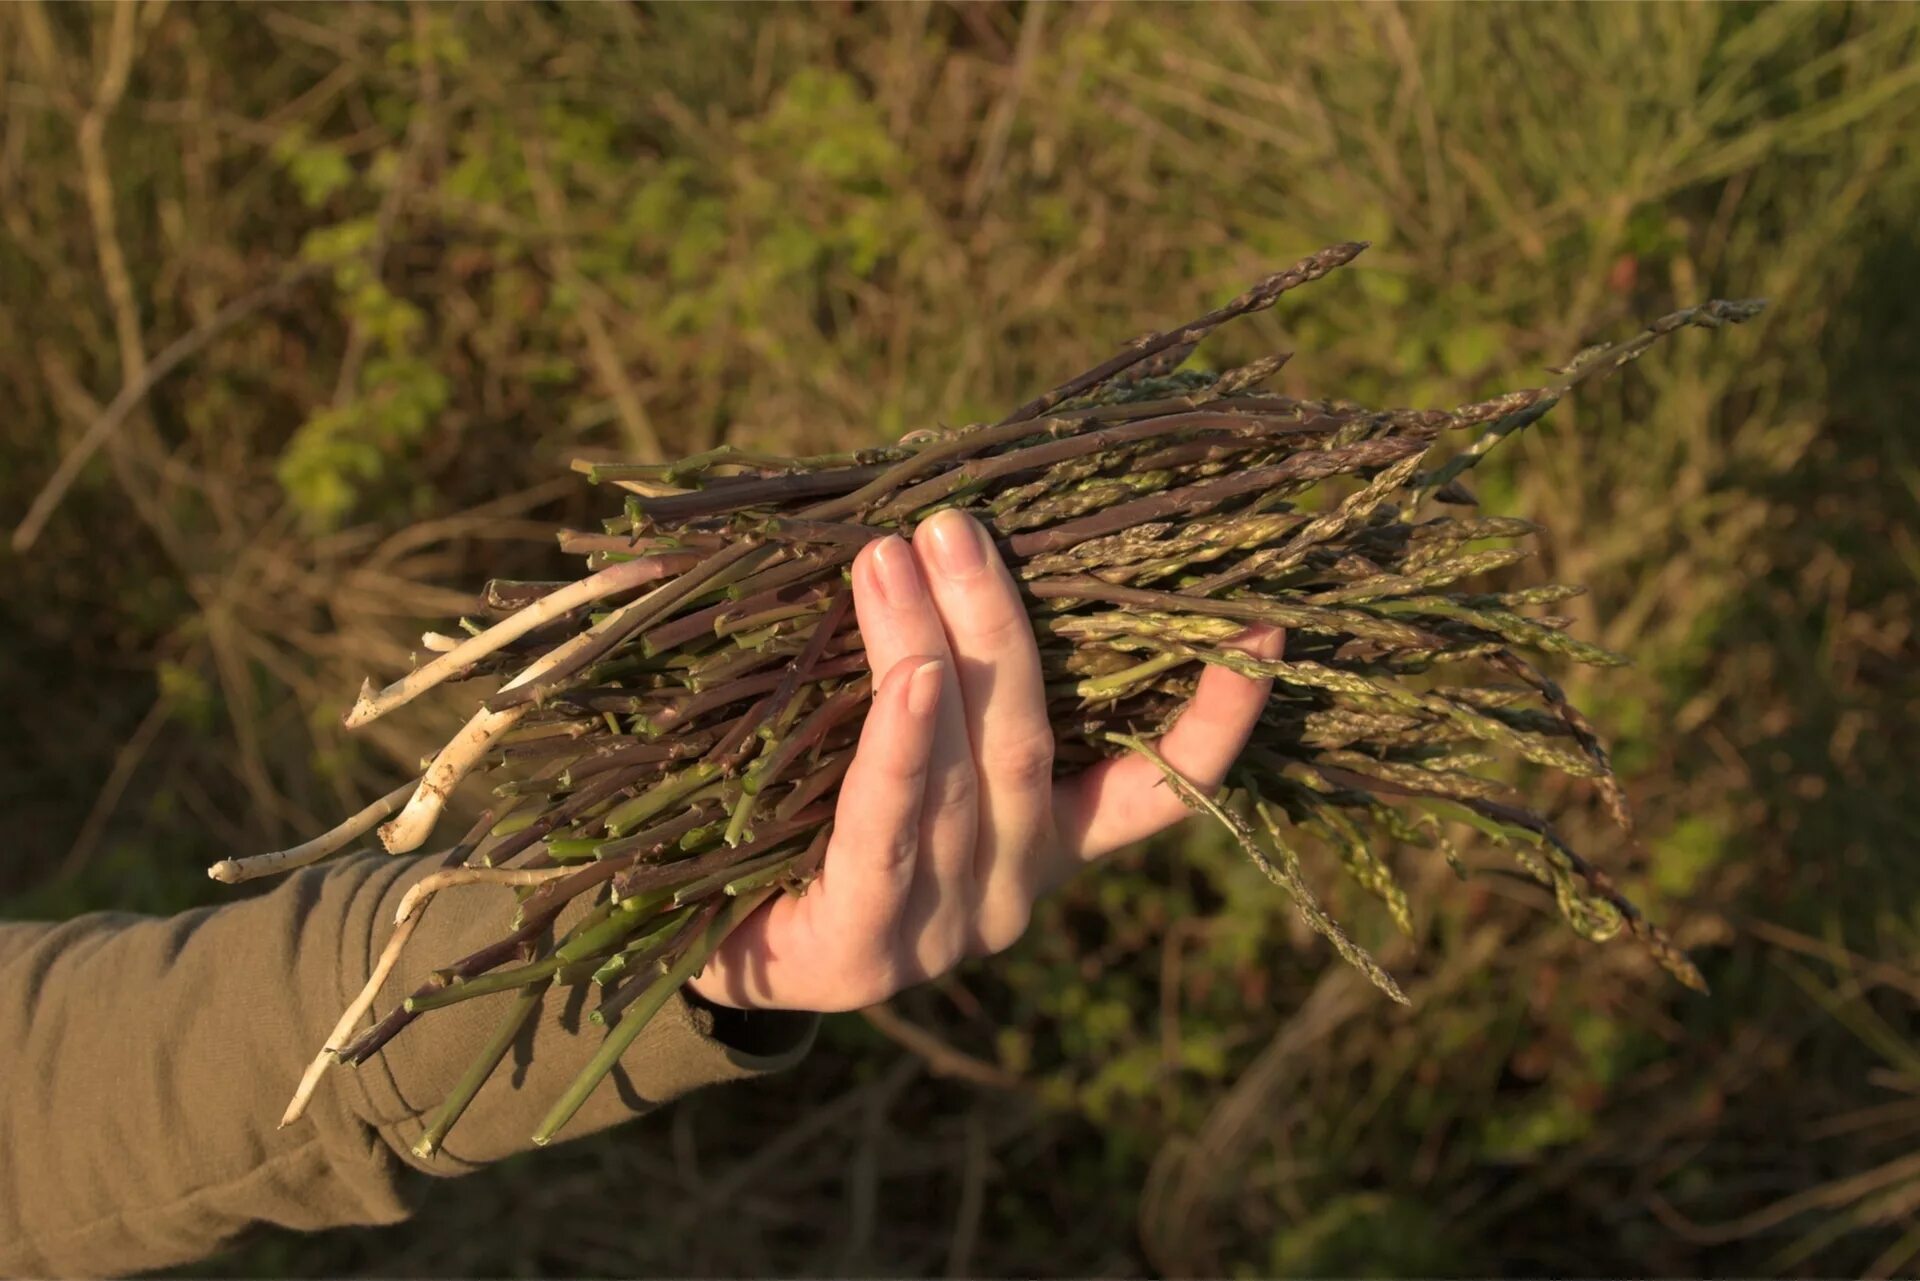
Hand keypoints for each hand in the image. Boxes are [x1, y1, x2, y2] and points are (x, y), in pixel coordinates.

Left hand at [688, 509, 1281, 1011]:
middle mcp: (1009, 889)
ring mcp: (942, 930)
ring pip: (960, 774)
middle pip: (1029, 745)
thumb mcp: (879, 739)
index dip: (1215, 721)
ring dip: (932, 651)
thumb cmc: (795, 817)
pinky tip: (909, 678)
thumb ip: (928, 657)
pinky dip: (902, 751)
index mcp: (1038, 842)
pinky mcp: (863, 951)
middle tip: (959, 523)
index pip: (1153, 791)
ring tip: (895, 555)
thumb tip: (915, 515)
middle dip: (1004, 625)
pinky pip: (888, 836)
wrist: (693, 951)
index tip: (1266, 630)